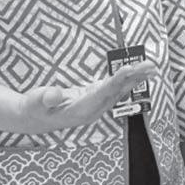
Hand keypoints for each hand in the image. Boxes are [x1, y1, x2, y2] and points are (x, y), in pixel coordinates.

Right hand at [16, 60, 156, 134]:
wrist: (31, 118)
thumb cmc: (33, 108)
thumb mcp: (35, 102)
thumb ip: (45, 98)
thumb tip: (54, 95)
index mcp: (81, 111)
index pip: (104, 93)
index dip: (118, 81)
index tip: (131, 69)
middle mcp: (92, 110)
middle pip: (117, 92)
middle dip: (134, 79)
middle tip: (152, 66)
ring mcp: (94, 106)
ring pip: (118, 91)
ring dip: (134, 79)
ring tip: (150, 67)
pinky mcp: (93, 99)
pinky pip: (113, 89)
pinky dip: (125, 80)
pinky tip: (135, 73)